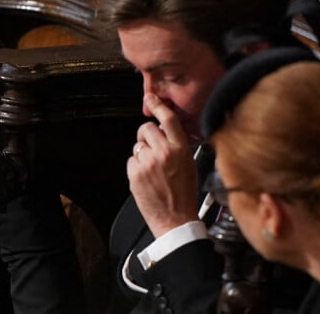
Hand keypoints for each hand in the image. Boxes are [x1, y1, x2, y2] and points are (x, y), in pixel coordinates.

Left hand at [127, 93, 197, 237]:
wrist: (176, 221)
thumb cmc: (184, 195)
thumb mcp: (188, 164)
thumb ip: (176, 146)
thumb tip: (163, 131)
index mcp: (181, 150)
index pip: (169, 120)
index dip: (158, 106)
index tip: (151, 99)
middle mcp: (164, 153)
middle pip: (146, 128)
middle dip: (146, 135)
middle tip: (151, 149)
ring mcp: (149, 162)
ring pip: (137, 146)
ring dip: (142, 155)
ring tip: (153, 171)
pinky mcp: (136, 173)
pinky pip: (131, 161)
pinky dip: (135, 168)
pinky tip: (146, 180)